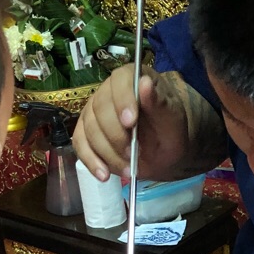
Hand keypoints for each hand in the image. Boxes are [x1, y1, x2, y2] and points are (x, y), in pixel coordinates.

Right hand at [72, 64, 191, 180]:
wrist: (163, 153)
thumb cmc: (169, 131)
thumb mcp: (173, 119)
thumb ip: (159, 103)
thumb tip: (145, 83)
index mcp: (132, 79)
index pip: (120, 80)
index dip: (123, 100)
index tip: (131, 122)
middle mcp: (107, 91)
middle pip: (100, 108)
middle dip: (115, 135)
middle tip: (132, 153)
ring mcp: (93, 112)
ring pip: (89, 130)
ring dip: (108, 153)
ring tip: (128, 169)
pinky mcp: (85, 133)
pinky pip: (80, 145)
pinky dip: (91, 162)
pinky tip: (104, 175)